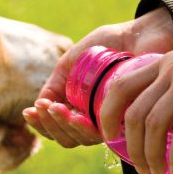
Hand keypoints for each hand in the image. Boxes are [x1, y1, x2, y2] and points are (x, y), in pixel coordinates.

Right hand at [22, 8, 172, 146]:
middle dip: (51, 126)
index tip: (29, 112)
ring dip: (65, 127)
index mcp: (80, 106)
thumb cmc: (111, 43)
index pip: (56, 127)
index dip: (41, 124)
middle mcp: (96, 117)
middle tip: (46, 108)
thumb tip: (38, 106)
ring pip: (82, 139)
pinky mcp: (128, 119)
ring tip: (57, 110)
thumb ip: (57, 79)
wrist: (143, 33)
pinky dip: (84, 128)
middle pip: (67, 138)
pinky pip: (102, 134)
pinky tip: (75, 116)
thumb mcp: (75, 58)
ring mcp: (113, 120)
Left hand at [98, 7, 172, 173]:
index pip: (121, 86)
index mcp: (164, 63)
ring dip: (150, 154)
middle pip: (134, 113)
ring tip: (156, 172)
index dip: (108, 112)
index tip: (110, 134)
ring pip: (153, 124)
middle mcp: (169, 73)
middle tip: (139, 166)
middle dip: (131, 146)